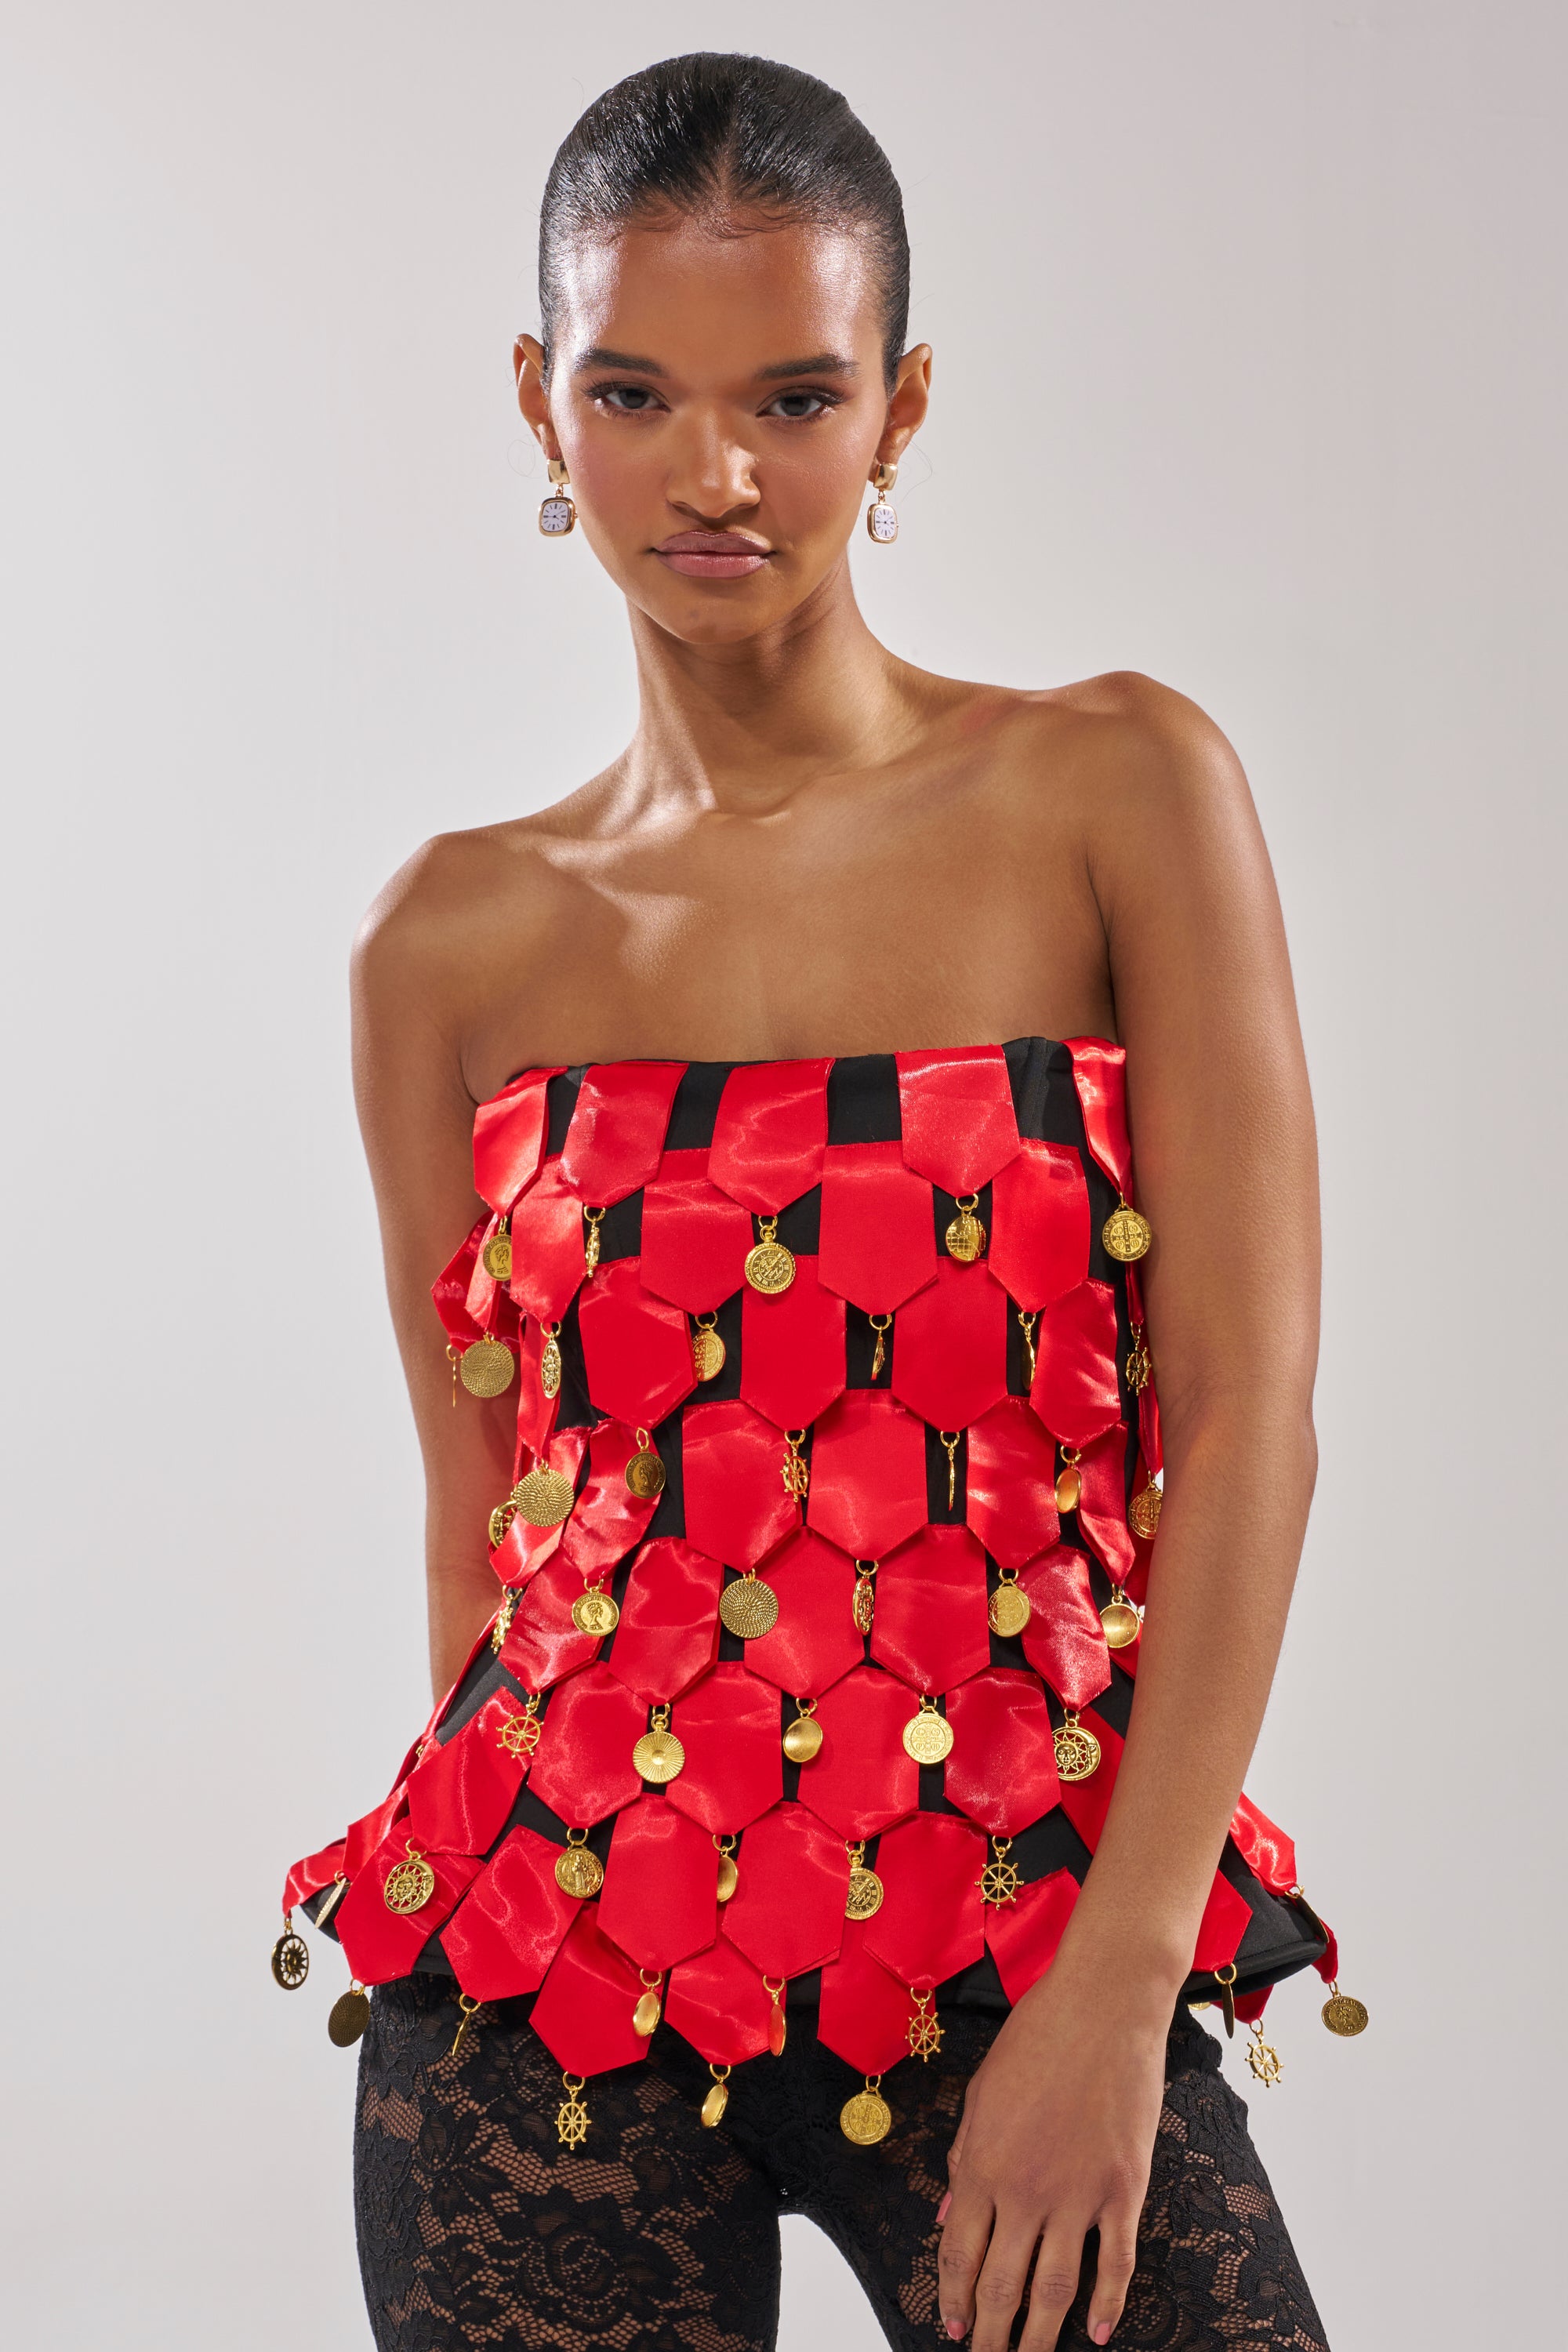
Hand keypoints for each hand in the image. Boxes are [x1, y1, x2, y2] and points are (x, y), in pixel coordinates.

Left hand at [936, 1955, 1173, 2347]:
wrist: (1103, 2005)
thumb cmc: (1038, 2038)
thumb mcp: (982, 2094)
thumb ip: (966, 2160)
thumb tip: (953, 2215)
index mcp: (983, 2165)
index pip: (960, 2254)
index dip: (954, 2298)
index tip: (952, 2329)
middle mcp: (1026, 2190)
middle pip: (1003, 2284)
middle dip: (991, 2334)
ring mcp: (1079, 2194)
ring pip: (1055, 2289)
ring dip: (1041, 2336)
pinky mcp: (1125, 2189)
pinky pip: (1116, 2263)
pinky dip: (1108, 2304)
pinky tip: (1099, 2333)